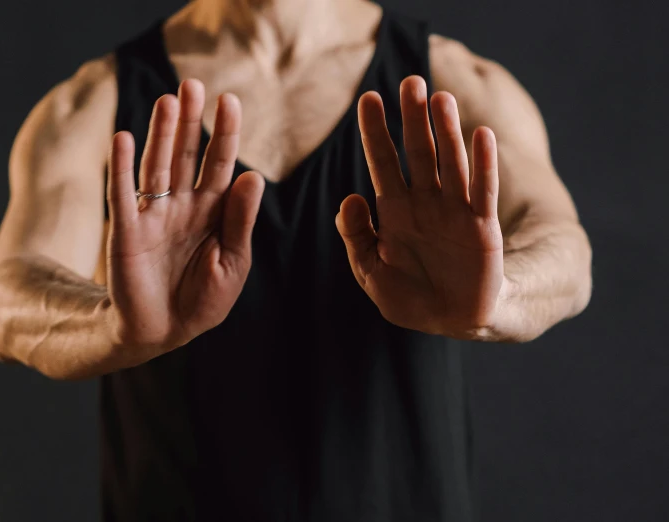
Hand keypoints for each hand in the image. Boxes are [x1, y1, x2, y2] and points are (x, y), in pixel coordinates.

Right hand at [105, 79, 264, 362]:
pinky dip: (122, 167)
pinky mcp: (127, 231)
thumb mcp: (233, 263)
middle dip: (190, 121)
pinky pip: (123, 194)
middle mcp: (183, 205)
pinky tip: (124, 138)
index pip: (220, 164)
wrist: (165, 331)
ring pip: (157, 166)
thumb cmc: (204, 299)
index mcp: (213, 212)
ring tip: (168, 101)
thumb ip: (241, 221)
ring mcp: (154, 215)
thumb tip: (254, 175)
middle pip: (185, 155)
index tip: (230, 100)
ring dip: (161, 134)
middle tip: (192, 84)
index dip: (225, 133)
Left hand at [335, 76, 504, 338]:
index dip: (375, 132)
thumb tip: (349, 198)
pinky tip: (480, 136)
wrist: (451, 320)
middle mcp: (425, 203)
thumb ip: (356, 237)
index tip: (369, 98)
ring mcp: (454, 212)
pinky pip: (483, 192)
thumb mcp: (370, 271)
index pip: (383, 162)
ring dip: (446, 132)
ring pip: (451, 164)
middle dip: (413, 119)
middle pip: (418, 153)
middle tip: (410, 81)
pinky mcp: (482, 227)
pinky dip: (483, 165)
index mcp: (394, 211)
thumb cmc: (409, 296)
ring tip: (441, 99)